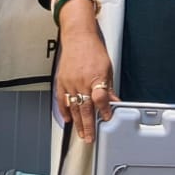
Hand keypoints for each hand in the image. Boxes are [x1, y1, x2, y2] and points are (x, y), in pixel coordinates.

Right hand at [55, 18, 115, 142]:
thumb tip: (114, 102)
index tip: (106, 119)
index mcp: (95, 77)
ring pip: (73, 107)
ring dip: (77, 122)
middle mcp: (81, 81)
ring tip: (81, 134)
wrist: (78, 37)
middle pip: (85, 108)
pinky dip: (64, 111)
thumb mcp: (107, 68)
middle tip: (90, 138)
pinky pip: (61, 100)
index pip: (101, 98)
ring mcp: (69, 82)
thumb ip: (108, 87)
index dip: (104, 110)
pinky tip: (68, 119)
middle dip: (88, 125)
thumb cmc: (93, 50)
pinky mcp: (61, 81)